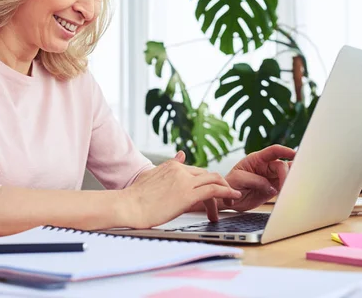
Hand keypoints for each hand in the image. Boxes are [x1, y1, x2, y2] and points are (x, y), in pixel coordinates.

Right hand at [124, 152, 241, 228]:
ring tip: (233, 199)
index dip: (207, 181)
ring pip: (214, 180)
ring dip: (226, 190)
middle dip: (220, 185)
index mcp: (172, 166)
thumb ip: (169, 165)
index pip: (197, 171)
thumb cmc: (135, 197)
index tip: (214, 190)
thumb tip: (181, 154)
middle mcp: (180, 169)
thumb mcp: (152, 175)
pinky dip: (227, 192)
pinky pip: (214, 190)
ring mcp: (184, 181)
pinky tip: (234, 197)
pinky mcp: (187, 194)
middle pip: (208, 175)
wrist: (127, 206)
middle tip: (226, 197)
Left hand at [221, 145, 294, 211]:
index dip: (285, 151)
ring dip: (289, 181)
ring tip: (287, 189)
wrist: (228, 198)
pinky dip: (288, 189)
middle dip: (286, 174)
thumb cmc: (230, 184)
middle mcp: (266, 166)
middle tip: (284, 186)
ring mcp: (270, 177)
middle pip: (282, 165)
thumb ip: (256, 180)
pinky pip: (284, 187)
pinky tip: (287, 193)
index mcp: (256, 159)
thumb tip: (271, 187)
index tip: (294, 154)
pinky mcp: (273, 188)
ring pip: (286, 175)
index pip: (273, 151)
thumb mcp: (239, 179)